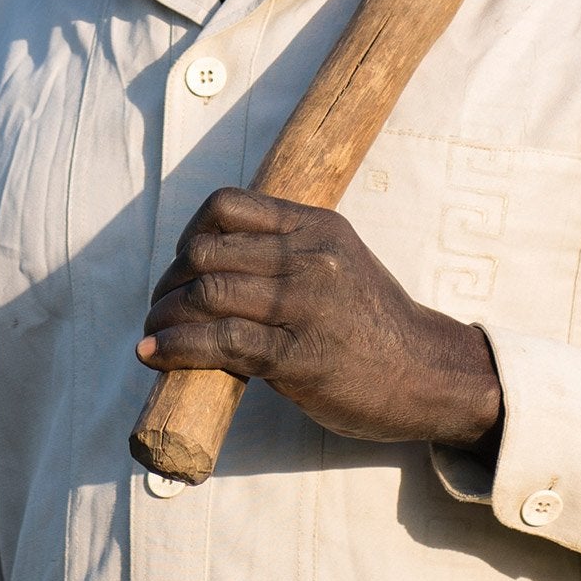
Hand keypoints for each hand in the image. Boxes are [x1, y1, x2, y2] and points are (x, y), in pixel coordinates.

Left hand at [138, 187, 503, 451]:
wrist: (427, 375)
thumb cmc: (373, 325)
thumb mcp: (339, 262)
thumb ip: (286, 253)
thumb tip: (209, 265)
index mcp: (318, 226)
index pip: (227, 205)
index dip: (188, 234)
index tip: (181, 264)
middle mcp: (312, 256)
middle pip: (207, 251)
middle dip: (170, 282)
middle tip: (161, 308)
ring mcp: (306, 305)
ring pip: (208, 294)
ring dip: (166, 317)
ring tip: (153, 335)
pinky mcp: (300, 357)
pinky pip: (221, 343)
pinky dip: (178, 348)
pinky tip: (159, 356)